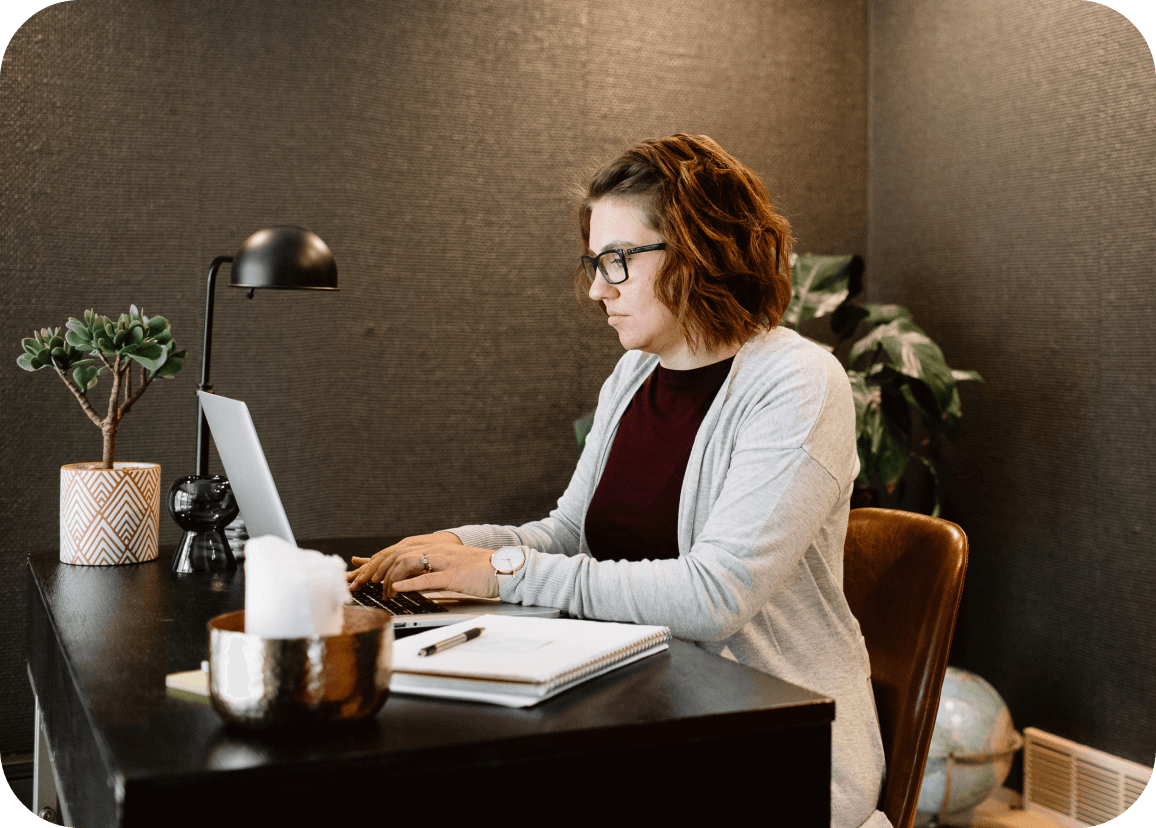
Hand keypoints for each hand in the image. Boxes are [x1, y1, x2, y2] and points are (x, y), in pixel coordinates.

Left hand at [347, 531, 498, 598]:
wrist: (504, 568)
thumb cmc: (480, 570)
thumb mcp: (451, 566)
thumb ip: (432, 570)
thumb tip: (412, 580)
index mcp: (436, 548)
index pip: (400, 551)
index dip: (381, 562)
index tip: (370, 575)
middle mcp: (437, 551)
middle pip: (398, 555)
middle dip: (379, 570)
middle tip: (370, 584)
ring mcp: (444, 562)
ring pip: (408, 564)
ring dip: (391, 579)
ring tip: (384, 590)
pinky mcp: (453, 576)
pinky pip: (426, 578)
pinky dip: (409, 583)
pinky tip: (398, 588)